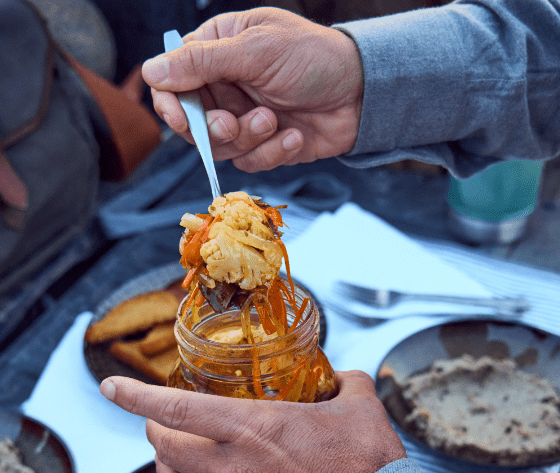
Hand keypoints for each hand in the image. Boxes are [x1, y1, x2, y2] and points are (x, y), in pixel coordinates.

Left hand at [100, 371, 405, 472]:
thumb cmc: (369, 466)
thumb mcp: (360, 406)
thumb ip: (344, 383)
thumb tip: (342, 378)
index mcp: (253, 427)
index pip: (176, 409)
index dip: (136, 397)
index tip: (111, 388)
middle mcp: (233, 467)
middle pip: (165, 447)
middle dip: (154, 429)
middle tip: (159, 421)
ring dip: (164, 464)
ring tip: (171, 454)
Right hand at [142, 7, 362, 171]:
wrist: (362, 93)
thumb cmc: (314, 57)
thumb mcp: (255, 51)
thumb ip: (201, 63)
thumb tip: (151, 70)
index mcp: (217, 49)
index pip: (172, 80)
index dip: (171, 104)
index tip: (181, 118)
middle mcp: (225, 84)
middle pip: (191, 122)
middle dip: (212, 129)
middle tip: (233, 122)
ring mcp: (243, 116)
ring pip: (221, 147)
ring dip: (248, 139)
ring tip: (275, 121)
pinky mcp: (264, 145)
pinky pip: (250, 162)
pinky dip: (272, 152)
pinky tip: (295, 134)